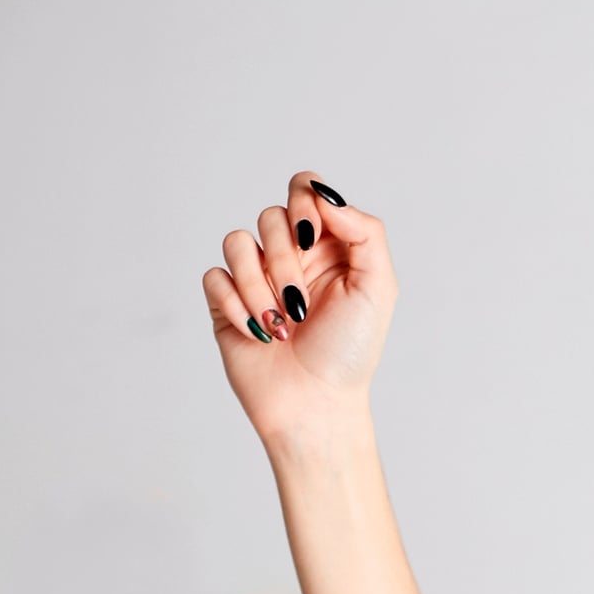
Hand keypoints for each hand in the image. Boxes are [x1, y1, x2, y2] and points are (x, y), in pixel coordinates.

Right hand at [199, 172, 395, 446]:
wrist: (315, 403)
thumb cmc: (350, 351)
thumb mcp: (378, 289)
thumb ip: (365, 233)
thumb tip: (325, 196)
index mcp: (330, 247)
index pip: (305, 190)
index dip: (304, 203)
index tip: (313, 237)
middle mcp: (292, 256)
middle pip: (271, 215)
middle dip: (286, 260)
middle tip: (301, 303)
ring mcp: (256, 277)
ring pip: (237, 242)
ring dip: (260, 286)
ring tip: (282, 324)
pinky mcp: (227, 301)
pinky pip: (215, 276)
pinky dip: (237, 305)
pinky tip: (260, 333)